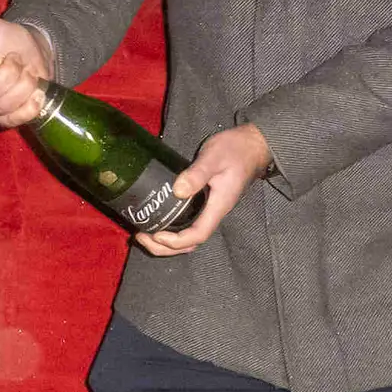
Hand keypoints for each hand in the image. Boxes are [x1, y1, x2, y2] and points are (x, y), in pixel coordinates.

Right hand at [0, 16, 53, 128]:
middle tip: (17, 59)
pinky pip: (15, 119)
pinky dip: (30, 106)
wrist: (31, 52)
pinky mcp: (3, 119)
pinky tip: (37, 93)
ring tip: (29, 71)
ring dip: (23, 85)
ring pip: (2, 106)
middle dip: (9, 73)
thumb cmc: (7, 39)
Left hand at [139, 124, 271, 256]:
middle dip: (165, 247)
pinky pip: (187, 223)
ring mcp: (208, 209)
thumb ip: (197, 174)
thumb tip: (177, 191)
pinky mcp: (204, 202)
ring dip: (166, 241)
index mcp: (218, 206)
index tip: (156, 235)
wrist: (251, 145)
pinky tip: (155, 219)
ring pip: (188, 235)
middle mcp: (213, 212)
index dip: (177, 241)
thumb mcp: (213, 158)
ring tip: (143, 233)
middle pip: (191, 242)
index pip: (198, 235)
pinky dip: (170, 227)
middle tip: (140, 237)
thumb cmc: (235, 150)